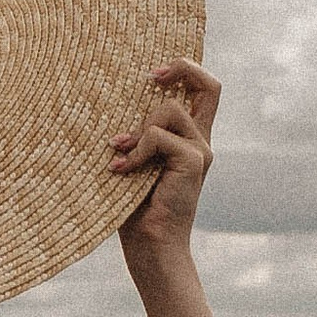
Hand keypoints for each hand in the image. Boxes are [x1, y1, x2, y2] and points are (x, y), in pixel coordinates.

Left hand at [111, 64, 224, 316]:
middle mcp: (201, 143)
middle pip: (209, 85)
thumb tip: (108, 101)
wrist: (150, 249)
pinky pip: (157, 136)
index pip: (204, 91)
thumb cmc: (133, 210)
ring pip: (167, 111)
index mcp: (190, 141)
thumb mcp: (132, 163)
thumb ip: (134, 135)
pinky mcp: (192, 163)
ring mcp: (200, 152)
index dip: (186, 69)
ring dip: (137, 129)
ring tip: (118, 156)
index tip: (154, 73)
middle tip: (147, 77)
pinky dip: (135, 150)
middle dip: (179, 68)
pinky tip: (121, 171)